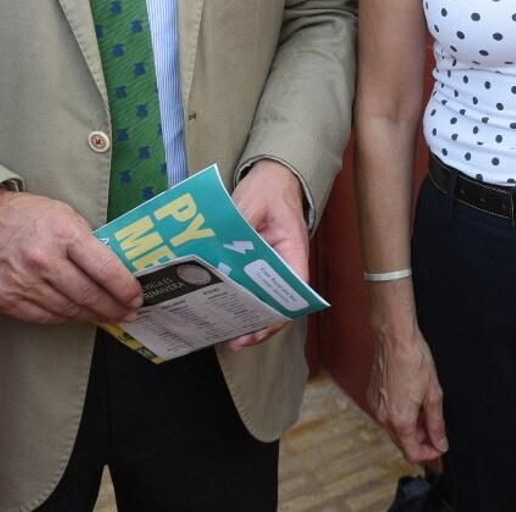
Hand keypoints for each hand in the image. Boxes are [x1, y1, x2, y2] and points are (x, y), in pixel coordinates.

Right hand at [0, 188, 142, 324]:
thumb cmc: (32, 217)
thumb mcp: (67, 216)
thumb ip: (89, 243)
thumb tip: (117, 272)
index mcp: (63, 234)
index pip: (104, 269)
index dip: (124, 288)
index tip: (137, 297)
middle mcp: (42, 260)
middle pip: (88, 295)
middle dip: (113, 308)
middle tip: (128, 313)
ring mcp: (22, 283)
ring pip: (68, 310)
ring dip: (92, 316)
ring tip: (108, 316)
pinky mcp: (6, 300)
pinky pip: (45, 317)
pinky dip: (65, 318)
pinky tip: (79, 315)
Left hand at [226, 160, 309, 349]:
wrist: (273, 175)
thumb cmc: (270, 187)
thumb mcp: (253, 200)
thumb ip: (239, 223)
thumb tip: (221, 248)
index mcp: (294, 250)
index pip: (295, 290)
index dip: (281, 313)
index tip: (261, 328)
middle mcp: (286, 263)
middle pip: (279, 302)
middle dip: (260, 324)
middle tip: (236, 340)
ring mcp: (271, 264)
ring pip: (265, 298)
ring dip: (249, 315)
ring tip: (227, 333)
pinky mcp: (257, 261)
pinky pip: (251, 285)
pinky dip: (239, 298)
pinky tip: (221, 307)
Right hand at [368, 328, 448, 462]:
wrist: (395, 339)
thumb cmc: (415, 360)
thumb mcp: (433, 394)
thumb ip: (436, 424)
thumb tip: (440, 443)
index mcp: (400, 420)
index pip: (412, 453)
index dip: (429, 455)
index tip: (439, 447)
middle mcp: (384, 418)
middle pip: (402, 443)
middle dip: (420, 442)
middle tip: (435, 430)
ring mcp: (376, 408)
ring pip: (394, 430)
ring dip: (410, 429)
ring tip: (425, 411)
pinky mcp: (372, 398)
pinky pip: (387, 416)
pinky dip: (399, 417)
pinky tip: (411, 402)